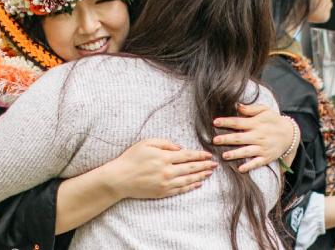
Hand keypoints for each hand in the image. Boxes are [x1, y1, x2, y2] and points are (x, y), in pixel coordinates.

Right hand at [102, 139, 216, 199]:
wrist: (120, 178)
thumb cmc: (131, 158)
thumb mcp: (146, 143)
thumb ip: (165, 143)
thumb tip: (180, 148)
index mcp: (164, 157)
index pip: (188, 156)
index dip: (200, 155)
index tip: (209, 155)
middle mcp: (167, 171)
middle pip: (191, 168)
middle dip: (204, 165)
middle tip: (215, 164)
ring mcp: (166, 183)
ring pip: (188, 179)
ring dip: (201, 176)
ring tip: (209, 173)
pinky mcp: (163, 192)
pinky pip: (181, 189)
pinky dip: (191, 186)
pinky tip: (198, 184)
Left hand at [212, 104, 293, 172]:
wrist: (290, 134)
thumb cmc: (273, 120)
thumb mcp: (265, 110)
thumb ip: (251, 108)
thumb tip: (237, 105)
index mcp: (256, 123)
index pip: (238, 122)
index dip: (226, 122)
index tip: (215, 122)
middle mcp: (258, 136)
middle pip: (240, 138)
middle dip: (227, 139)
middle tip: (214, 140)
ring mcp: (262, 148)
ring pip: (247, 151)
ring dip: (236, 154)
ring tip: (224, 156)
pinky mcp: (266, 157)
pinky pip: (257, 163)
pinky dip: (249, 166)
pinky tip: (241, 169)